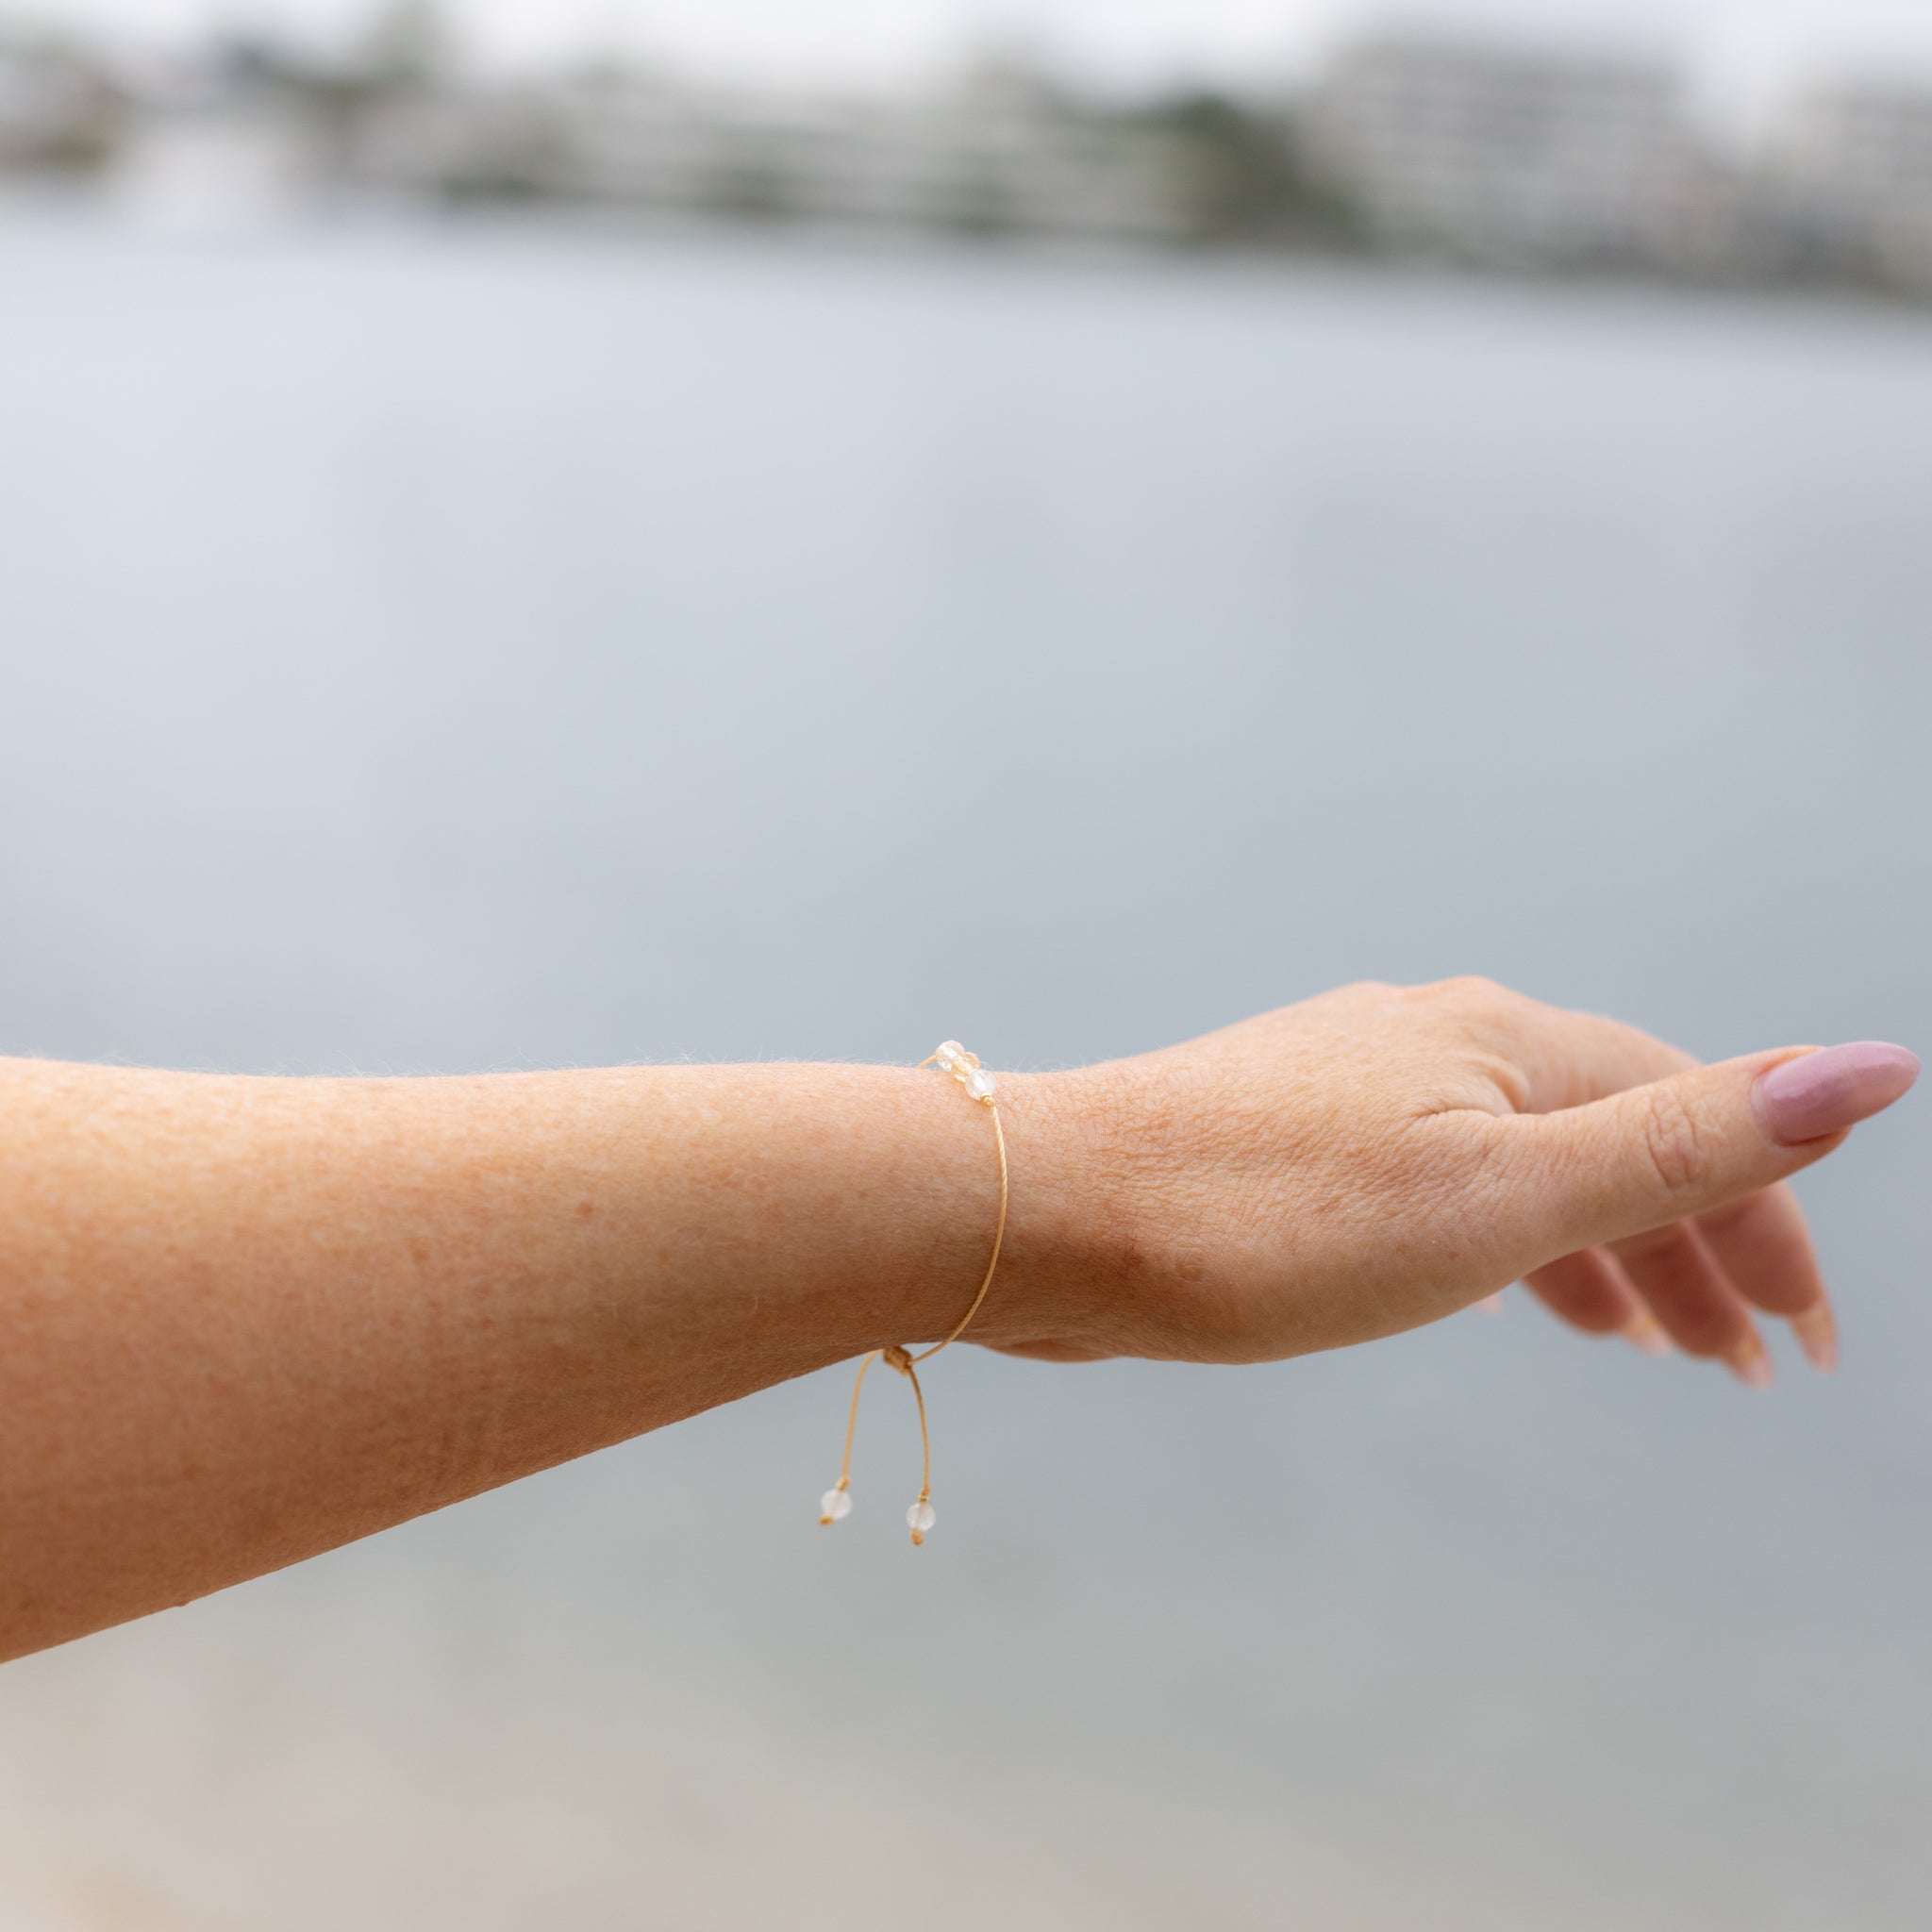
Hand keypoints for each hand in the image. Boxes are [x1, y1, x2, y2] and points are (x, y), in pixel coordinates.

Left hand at [1005, 979, 1917, 1380]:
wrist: (1047, 1214)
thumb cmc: (1264, 1218)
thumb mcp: (1501, 1197)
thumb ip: (1685, 1140)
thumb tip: (1874, 1064)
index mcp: (1502, 1039)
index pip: (1688, 1112)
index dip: (1765, 1222)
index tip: (1806, 1343)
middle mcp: (1433, 1037)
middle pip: (1608, 1131)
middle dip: (1692, 1244)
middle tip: (1746, 1366)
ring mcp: (1354, 1082)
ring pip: (1519, 1160)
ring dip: (1599, 1248)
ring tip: (1650, 1346)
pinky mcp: (1290, 1135)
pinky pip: (1439, 1180)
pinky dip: (1500, 1239)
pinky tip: (1497, 1291)